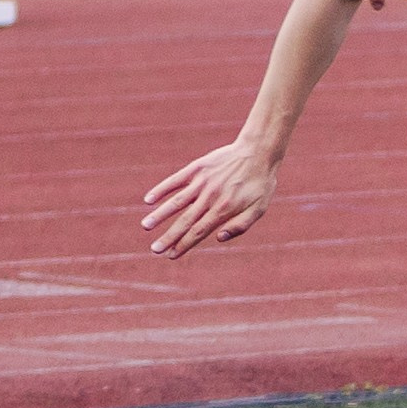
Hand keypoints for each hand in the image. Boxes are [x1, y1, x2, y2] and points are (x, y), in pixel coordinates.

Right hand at [141, 141, 278, 258]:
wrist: (258, 152)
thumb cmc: (260, 184)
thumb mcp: (259, 208)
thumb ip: (240, 226)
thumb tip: (218, 239)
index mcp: (224, 210)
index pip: (199, 232)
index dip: (184, 244)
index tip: (171, 255)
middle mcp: (210, 197)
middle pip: (185, 221)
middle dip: (169, 237)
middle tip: (154, 249)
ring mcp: (202, 182)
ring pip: (176, 202)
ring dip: (160, 215)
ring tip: (145, 226)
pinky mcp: (197, 168)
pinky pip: (175, 180)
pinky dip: (161, 190)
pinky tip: (148, 200)